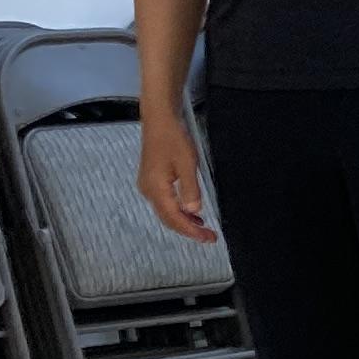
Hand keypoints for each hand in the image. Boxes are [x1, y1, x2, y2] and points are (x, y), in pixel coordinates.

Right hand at [137, 112, 219, 244]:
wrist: (159, 120)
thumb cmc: (174, 138)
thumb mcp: (187, 163)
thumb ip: (190, 189)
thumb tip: (194, 212)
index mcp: (156, 188)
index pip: (174, 218)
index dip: (191, 231)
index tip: (208, 238)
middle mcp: (149, 191)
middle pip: (168, 218)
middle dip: (188, 230)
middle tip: (209, 237)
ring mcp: (148, 186)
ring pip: (166, 212)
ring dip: (184, 222)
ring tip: (203, 228)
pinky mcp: (152, 181)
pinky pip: (165, 203)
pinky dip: (178, 211)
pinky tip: (191, 213)